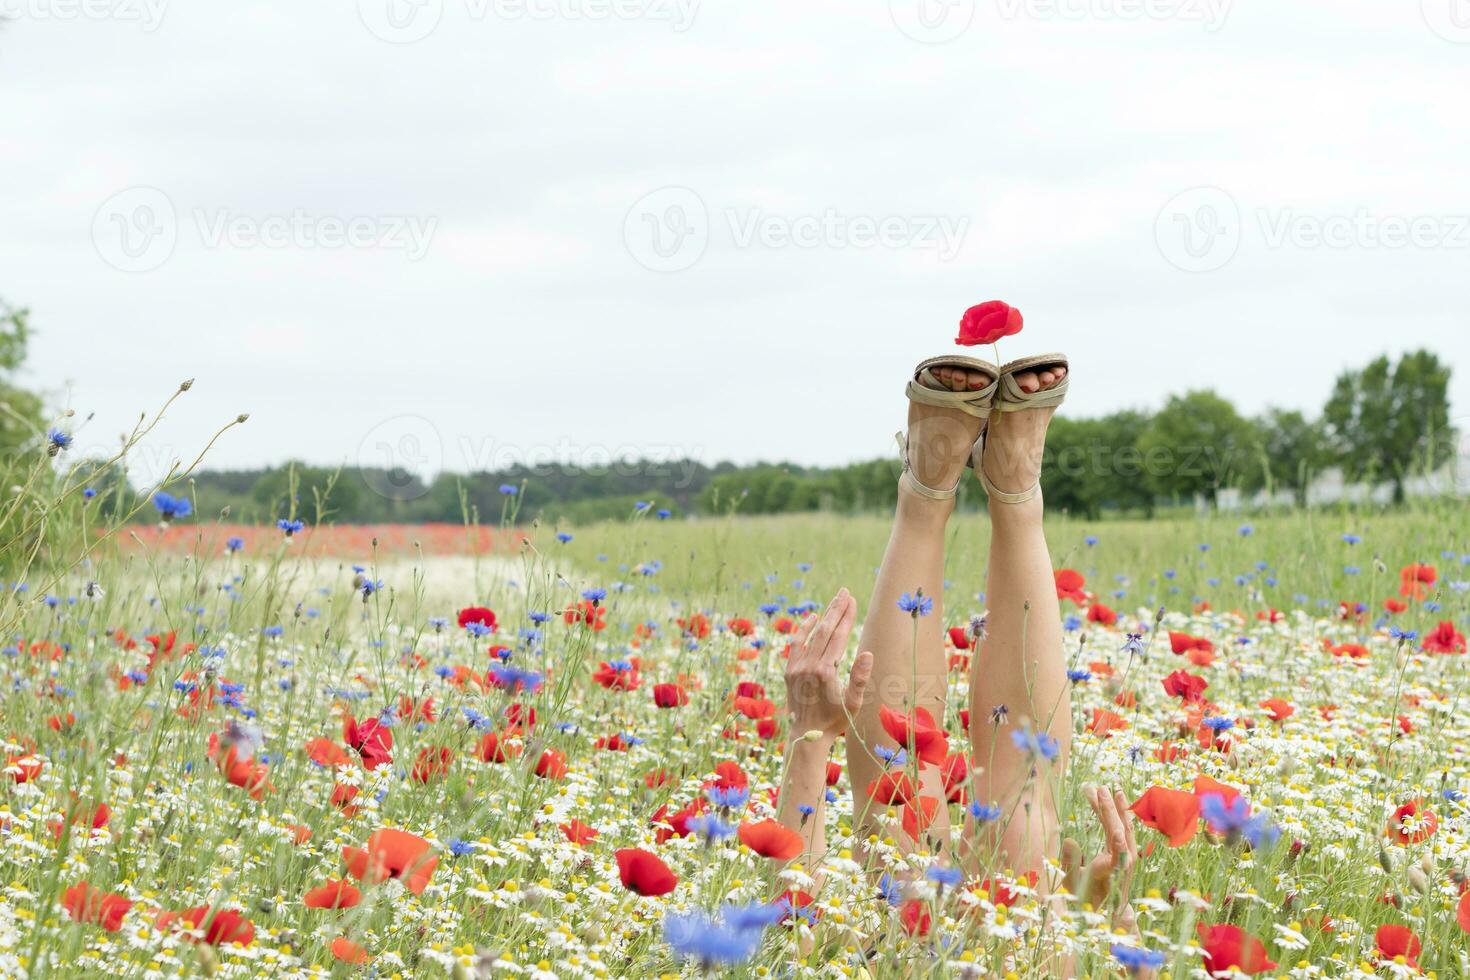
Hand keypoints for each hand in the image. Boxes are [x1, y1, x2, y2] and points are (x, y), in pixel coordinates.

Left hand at [784, 589, 873, 740]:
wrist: (806, 736)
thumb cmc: (835, 721)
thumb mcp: (853, 703)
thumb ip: (860, 678)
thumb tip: (867, 653)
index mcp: (825, 672)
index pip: (838, 637)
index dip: (846, 617)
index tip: (853, 600)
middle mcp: (808, 666)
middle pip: (824, 630)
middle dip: (835, 609)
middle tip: (845, 591)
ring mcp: (796, 667)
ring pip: (810, 635)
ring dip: (823, 616)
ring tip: (835, 601)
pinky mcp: (788, 670)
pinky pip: (796, 644)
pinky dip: (803, 630)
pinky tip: (813, 617)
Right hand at [1061, 785, 1139, 932]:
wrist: (1108, 909)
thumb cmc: (1087, 898)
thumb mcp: (1072, 884)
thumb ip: (1070, 863)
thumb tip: (1069, 839)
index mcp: (1110, 873)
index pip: (1116, 858)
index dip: (1116, 845)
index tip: (1114, 831)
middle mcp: (1124, 863)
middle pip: (1119, 833)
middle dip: (1109, 810)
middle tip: (1099, 788)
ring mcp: (1128, 856)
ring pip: (1125, 828)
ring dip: (1117, 807)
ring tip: (1111, 788)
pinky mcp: (1127, 852)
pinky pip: (1124, 830)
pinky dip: (1118, 814)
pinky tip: (1116, 800)